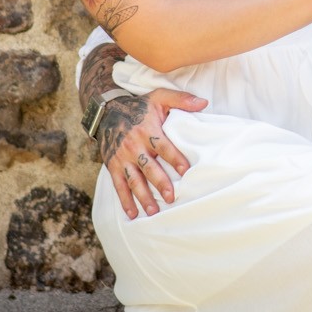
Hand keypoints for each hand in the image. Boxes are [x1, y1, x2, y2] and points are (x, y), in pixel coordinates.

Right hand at [99, 87, 205, 219]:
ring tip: (154, 211)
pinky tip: (133, 214)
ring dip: (143, 196)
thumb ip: (181, 99)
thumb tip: (204, 103)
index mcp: (147, 130)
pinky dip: (125, 201)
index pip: (163, 146)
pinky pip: (118, 185)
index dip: (175, 158)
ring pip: (133, 180)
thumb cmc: (139, 106)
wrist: (107, 111)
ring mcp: (122, 158)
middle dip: (160, 183)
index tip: (186, 171)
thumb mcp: (159, 97)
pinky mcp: (113, 166)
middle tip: (171, 197)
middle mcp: (133, 145)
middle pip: (148, 167)